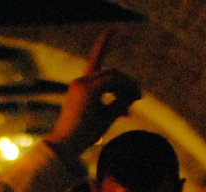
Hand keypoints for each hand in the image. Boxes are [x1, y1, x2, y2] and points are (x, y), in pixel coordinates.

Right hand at [43, 31, 141, 158]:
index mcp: (81, 87)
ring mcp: (82, 85)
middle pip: (110, 73)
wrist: (66, 147)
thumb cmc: (83, 136)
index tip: (112, 31)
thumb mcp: (104, 117)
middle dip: (126, 83)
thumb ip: (118, 105)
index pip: (95, 61)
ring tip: (138, 97)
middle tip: (138, 96)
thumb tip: (132, 97)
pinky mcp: (87, 91)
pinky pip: (113, 82)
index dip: (102, 45)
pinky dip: (126, 87)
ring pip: (113, 76)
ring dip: (128, 85)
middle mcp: (79, 82)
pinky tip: (135, 95)